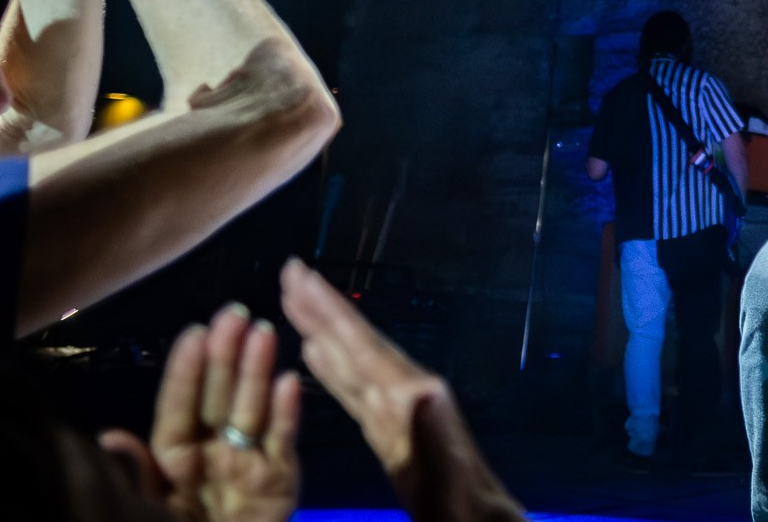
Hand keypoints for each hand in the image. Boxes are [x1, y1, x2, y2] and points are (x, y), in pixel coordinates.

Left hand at [99, 305, 301, 521]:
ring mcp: (248, 462)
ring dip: (258, 370)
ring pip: (252, 408)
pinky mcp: (279, 481)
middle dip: (227, 354)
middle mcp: (211, 451)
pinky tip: (290, 382)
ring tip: (263, 331)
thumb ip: (134, 478)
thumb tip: (109, 438)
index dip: (186, 369)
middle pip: (219, 396)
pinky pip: (283, 442)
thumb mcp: (143, 513)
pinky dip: (288, 413)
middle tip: (235, 313)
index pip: (179, 405)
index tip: (195, 331)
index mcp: (173, 458)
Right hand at [281, 259, 523, 520]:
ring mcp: (395, 409)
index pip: (361, 345)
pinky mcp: (388, 430)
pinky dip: (332, 369)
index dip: (329, 310)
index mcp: (410, 396)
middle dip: (322, 308)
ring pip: (351, 361)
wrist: (477, 520)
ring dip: (322, 331)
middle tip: (290, 270)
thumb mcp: (446, 475)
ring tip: (294, 302)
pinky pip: (353, 390)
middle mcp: (403, 391)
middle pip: (354, 342)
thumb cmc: (460, 505)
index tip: (300, 273)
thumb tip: (420, 392)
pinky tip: (315, 355)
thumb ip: (433, 434)